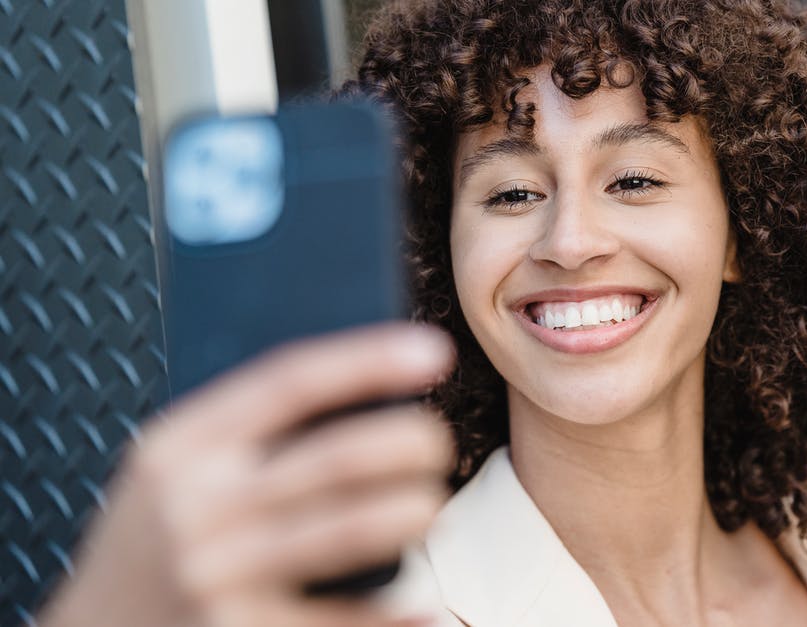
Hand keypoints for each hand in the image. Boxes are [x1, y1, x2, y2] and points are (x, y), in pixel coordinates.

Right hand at [38, 324, 454, 626]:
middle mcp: (198, 508)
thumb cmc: (148, 544)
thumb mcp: (167, 469)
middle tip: (436, 443)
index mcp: (181, 446)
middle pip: (336, 457)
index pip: (289, 381)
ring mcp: (218, 577)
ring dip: (413, 512)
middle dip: (411, 443)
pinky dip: (399, 612)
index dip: (369, 360)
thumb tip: (362, 386)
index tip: (433, 350)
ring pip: (351, 530)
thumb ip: (240, 428)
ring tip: (429, 505)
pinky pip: (345, 622)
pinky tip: (427, 603)